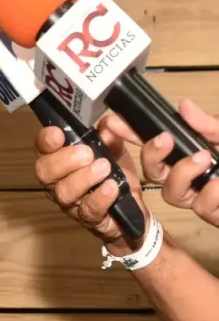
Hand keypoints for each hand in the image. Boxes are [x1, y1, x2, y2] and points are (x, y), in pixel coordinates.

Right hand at [33, 120, 148, 253]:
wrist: (134, 207)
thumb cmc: (114, 173)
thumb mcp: (115, 149)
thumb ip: (110, 136)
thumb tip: (108, 124)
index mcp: (59, 158)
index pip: (42, 148)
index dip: (45, 141)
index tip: (58, 133)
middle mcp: (58, 181)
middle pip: (45, 172)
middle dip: (63, 160)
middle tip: (87, 153)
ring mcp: (71, 202)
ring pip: (64, 192)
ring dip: (83, 178)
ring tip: (104, 168)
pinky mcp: (88, 219)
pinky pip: (89, 210)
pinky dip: (100, 197)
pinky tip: (112, 187)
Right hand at [137, 99, 218, 227]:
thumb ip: (208, 126)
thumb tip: (182, 106)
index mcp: (192, 152)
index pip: (154, 142)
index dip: (130, 133)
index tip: (112, 121)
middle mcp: (193, 176)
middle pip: (153, 171)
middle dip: (150, 153)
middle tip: (162, 139)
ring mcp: (204, 197)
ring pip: (171, 192)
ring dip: (184, 173)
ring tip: (204, 159)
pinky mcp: (216, 214)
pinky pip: (201, 206)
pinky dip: (212, 192)